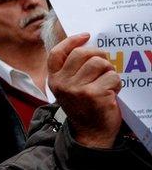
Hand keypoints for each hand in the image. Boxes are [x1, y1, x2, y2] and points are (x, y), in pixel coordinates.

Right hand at [48, 33, 121, 148]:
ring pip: (99, 63)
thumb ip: (71, 70)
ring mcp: (77, 89)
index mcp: (54, 80)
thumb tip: (86, 46)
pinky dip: (117, 84)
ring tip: (107, 82)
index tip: (86, 36)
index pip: (57, 53)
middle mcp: (62, 83)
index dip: (72, 41)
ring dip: (109, 71)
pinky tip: (111, 93)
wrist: (90, 133)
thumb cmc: (84, 107)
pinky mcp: (93, 94)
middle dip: (98, 55)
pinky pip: (112, 77)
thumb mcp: (68, 88)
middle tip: (105, 64)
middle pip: (82, 54)